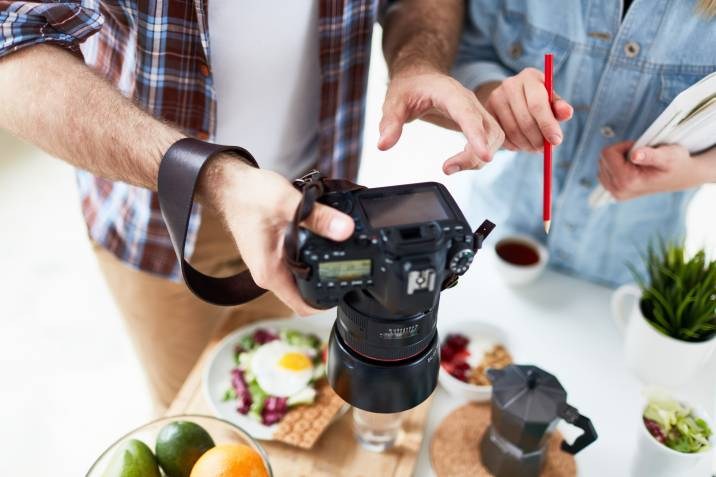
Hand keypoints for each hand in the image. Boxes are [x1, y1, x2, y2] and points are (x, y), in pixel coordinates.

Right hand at [208, 160, 353, 314]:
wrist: (230, 186)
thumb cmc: (250, 196)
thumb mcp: (289, 203)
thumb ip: (318, 217)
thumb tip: (346, 230)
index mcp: (270, 272)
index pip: (302, 306)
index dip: (326, 303)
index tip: (345, 288)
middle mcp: (268, 273)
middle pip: (305, 293)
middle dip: (328, 283)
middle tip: (350, 267)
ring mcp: (269, 264)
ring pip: (301, 277)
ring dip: (319, 268)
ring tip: (339, 252)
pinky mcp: (271, 254)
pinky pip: (295, 263)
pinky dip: (310, 256)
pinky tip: (321, 240)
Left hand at [378, 70, 504, 173]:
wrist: (420, 76)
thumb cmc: (409, 87)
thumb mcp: (393, 102)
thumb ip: (389, 123)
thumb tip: (382, 145)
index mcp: (450, 93)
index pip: (468, 114)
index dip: (477, 136)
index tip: (484, 157)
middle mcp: (469, 100)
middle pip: (488, 130)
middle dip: (474, 155)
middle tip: (447, 169)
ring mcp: (476, 110)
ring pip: (495, 137)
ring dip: (478, 158)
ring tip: (451, 167)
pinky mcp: (478, 121)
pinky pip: (492, 140)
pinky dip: (480, 155)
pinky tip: (461, 162)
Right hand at [479, 68, 572, 151]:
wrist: (511, 96)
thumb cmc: (537, 98)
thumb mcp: (550, 99)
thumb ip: (559, 107)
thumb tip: (567, 113)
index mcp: (529, 77)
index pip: (538, 105)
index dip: (547, 125)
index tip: (556, 141)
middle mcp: (509, 85)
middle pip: (525, 121)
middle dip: (538, 139)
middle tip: (545, 149)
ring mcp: (495, 98)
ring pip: (513, 131)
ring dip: (527, 145)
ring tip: (535, 147)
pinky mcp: (487, 113)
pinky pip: (502, 136)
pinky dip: (514, 145)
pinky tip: (521, 143)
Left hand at [598, 141, 706, 200]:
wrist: (682, 177)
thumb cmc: (677, 164)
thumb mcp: (669, 155)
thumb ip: (651, 155)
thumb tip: (635, 156)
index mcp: (627, 182)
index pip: (607, 153)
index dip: (624, 146)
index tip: (640, 149)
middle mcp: (618, 191)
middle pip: (603, 159)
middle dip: (620, 152)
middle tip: (641, 156)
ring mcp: (615, 193)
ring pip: (603, 164)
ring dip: (618, 159)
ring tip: (638, 163)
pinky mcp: (615, 192)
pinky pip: (605, 172)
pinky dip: (617, 166)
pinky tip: (633, 169)